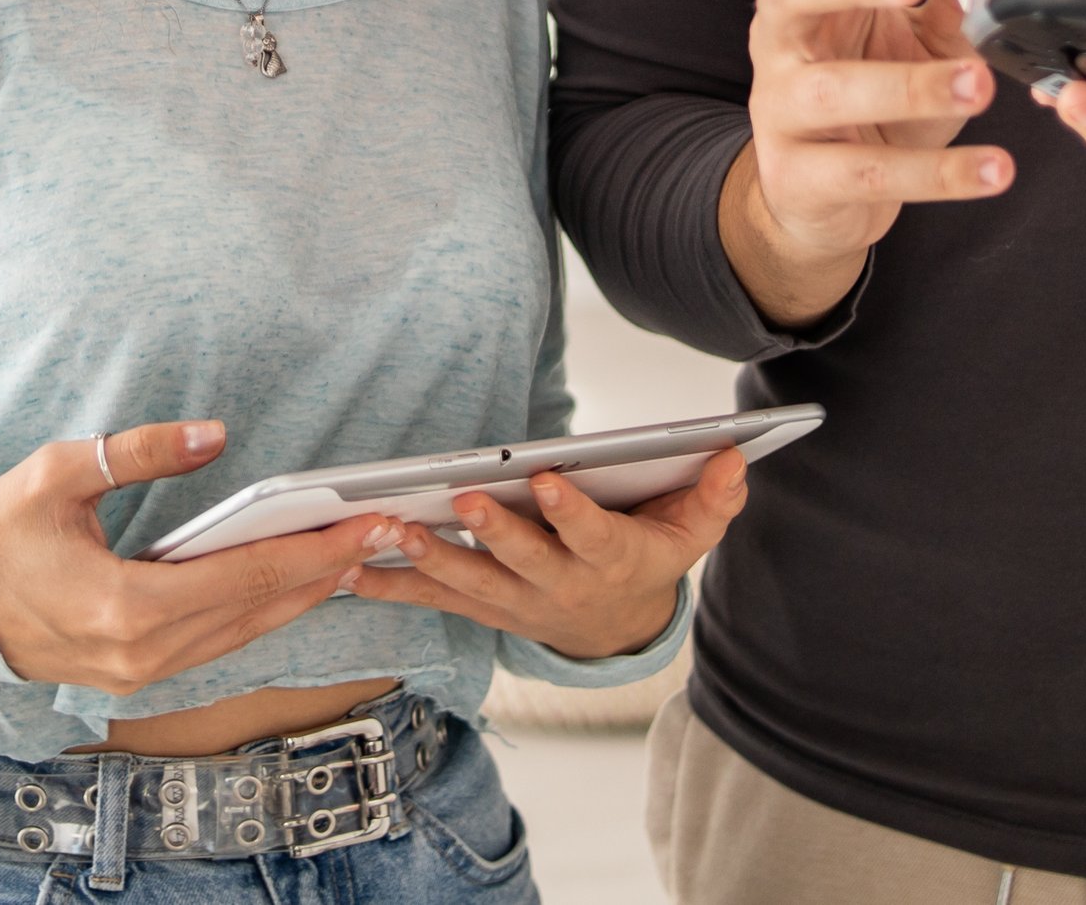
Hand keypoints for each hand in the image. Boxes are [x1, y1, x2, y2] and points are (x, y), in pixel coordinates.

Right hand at [0, 421, 388, 694]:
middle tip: (387, 533)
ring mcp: (142, 673)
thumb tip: (214, 435)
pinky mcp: (138, 675)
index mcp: (126, 606)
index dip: (315, 549)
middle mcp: (144, 652)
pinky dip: (262, 609)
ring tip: (354, 553)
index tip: (367, 523)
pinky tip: (294, 581)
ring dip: (302, 593)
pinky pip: (218, 642)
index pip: (246, 576)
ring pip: (245, 632)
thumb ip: (139, 453)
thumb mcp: (59, 472)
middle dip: (327, 570)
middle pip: (259, 609)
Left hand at [351, 448, 747, 660]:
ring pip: (472, 584)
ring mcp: (518, 603)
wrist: (617, 631)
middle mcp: (561, 588)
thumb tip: (733, 455)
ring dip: (431, 560)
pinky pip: (435, 600)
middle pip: (525, 563)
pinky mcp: (483, 607)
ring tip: (394, 531)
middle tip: (462, 500)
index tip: (546, 480)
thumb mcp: (694, 533)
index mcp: (612, 561)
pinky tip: (352, 570)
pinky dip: (393, 585)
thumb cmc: (651, 558)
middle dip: (494, 533)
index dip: (570, 512)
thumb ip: (714, 497)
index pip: (593, 537)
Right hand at [723, 0, 1011, 321]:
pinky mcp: (798, 177)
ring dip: (910, 86)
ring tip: (979, 85)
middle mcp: (780, 39)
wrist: (818, 197)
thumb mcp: (920, 43)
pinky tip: (990, 169)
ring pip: (832, 89)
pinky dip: (935, 174)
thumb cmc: (873, 104)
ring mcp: (780, 107)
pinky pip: (867, 173)